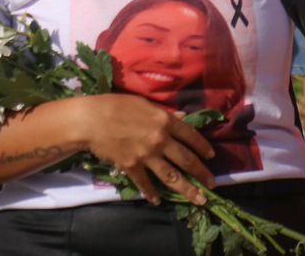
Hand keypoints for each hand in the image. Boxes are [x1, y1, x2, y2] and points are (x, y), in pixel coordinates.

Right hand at [80, 94, 215, 204]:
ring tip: (199, 199)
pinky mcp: (131, 167)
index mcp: (165, 121)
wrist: (91, 120)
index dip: (203, 147)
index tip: (211, 156)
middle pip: (187, 160)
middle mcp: (160, 140)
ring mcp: (146, 156)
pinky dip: (152, 193)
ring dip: (188, 190)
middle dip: (202, 174)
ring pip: (172, 177)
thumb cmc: (116, 106)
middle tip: (213, 184)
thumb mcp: (144, 104)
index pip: (191, 136)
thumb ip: (165, 114)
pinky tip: (157, 201)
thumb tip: (182, 118)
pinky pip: (145, 183)